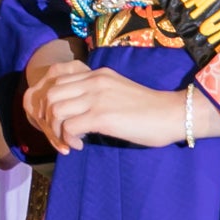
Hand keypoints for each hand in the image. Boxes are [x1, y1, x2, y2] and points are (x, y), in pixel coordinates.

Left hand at [23, 58, 213, 153]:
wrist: (172, 114)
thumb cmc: (148, 109)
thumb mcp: (116, 91)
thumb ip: (96, 93)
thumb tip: (76, 111)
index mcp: (96, 74)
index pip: (55, 79)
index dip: (49, 101)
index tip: (57, 119)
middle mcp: (93, 81)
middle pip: (49, 93)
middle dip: (47, 118)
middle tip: (59, 134)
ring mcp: (97, 97)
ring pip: (55, 109)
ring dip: (56, 130)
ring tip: (69, 142)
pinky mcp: (102, 116)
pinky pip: (69, 126)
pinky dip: (68, 139)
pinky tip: (79, 146)